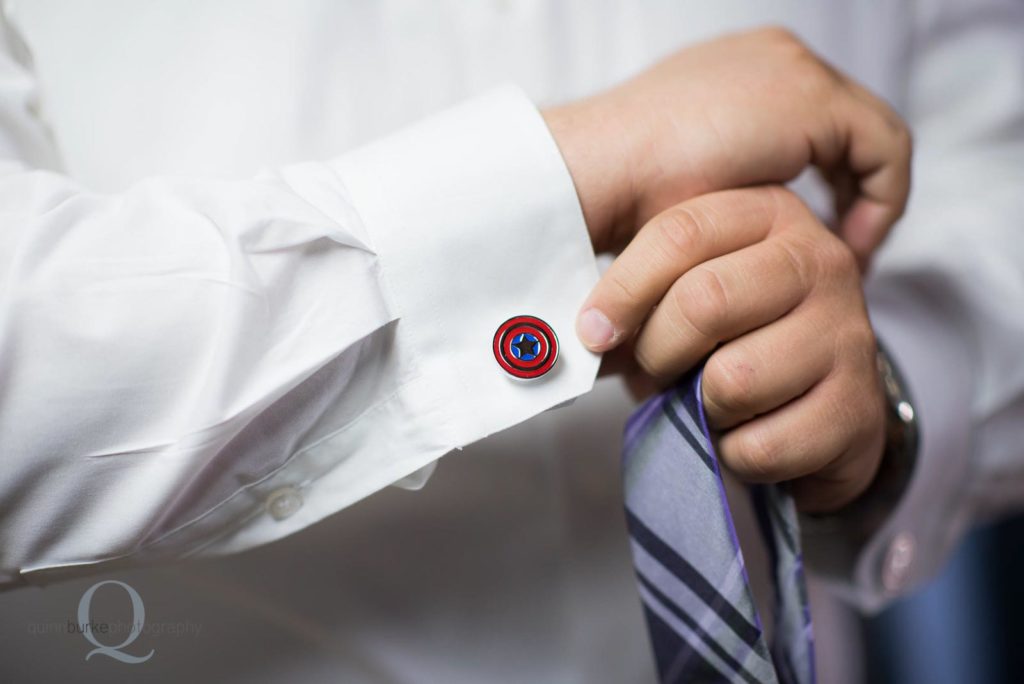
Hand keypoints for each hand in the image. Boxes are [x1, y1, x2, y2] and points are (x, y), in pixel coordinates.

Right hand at [544, 27, 910, 267]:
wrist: (597, 172)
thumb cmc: (621, 196)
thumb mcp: (686, 189)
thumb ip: (725, 190)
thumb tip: (751, 234)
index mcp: (736, 72)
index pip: (809, 120)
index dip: (824, 180)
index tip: (815, 236)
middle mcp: (772, 57)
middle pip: (844, 123)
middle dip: (849, 188)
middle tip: (842, 247)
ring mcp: (795, 70)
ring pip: (869, 135)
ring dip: (866, 199)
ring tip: (848, 255)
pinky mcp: (813, 99)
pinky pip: (884, 150)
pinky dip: (880, 201)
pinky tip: (849, 247)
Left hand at [582, 187, 885, 511]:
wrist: (823, 407)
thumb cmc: (734, 342)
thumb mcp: (687, 296)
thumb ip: (633, 299)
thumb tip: (560, 333)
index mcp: (768, 214)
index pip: (680, 233)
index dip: (622, 291)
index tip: (593, 333)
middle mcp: (819, 260)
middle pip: (705, 301)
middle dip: (659, 353)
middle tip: (656, 372)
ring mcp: (848, 332)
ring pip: (733, 380)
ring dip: (699, 410)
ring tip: (709, 404)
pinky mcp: (860, 406)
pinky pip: (762, 444)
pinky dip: (733, 455)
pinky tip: (744, 438)